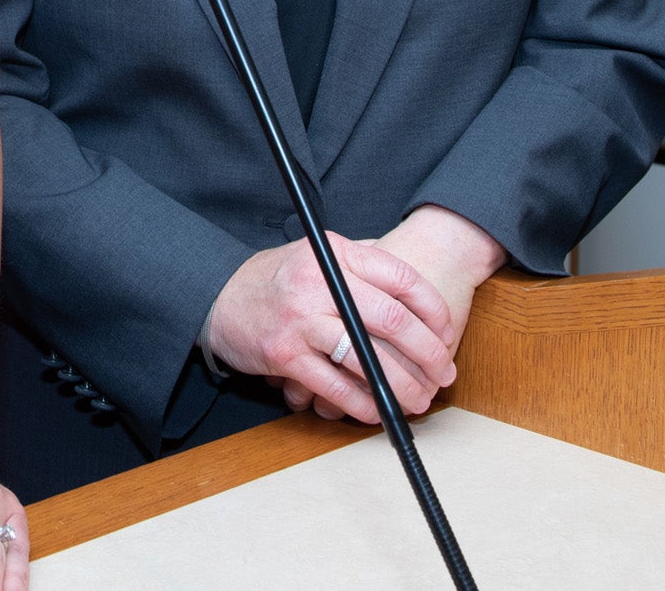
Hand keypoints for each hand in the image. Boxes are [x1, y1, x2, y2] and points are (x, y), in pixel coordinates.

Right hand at [284, 207, 505, 418]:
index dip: (433, 310)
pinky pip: (335, 386)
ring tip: (419, 400)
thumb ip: (361, 264)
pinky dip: (363, 403)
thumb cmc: (276, 279)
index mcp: (334, 253)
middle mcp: (318, 282)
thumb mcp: (318, 255)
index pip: (400, 278)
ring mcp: (300, 320)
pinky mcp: (284, 355)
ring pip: (367, 358)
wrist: (217, 297)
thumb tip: (414, 292)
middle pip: (390, 320)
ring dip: (401, 386)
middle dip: (427, 353)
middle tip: (443, 373)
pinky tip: (379, 411)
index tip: (447, 333)